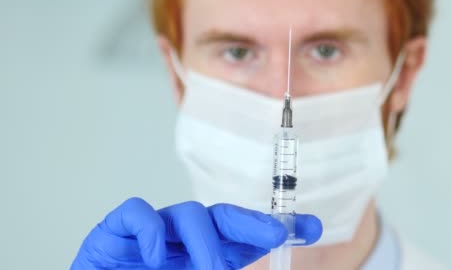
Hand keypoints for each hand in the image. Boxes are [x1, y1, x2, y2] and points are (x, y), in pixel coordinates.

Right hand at [71, 197, 321, 268]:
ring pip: (187, 213)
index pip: (241, 238)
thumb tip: (246, 269)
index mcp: (201, 257)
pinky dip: (149, 229)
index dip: (273, 230)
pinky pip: (137, 212)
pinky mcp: (114, 230)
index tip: (311, 227)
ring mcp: (150, 233)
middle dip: (251, 223)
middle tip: (277, 234)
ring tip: (212, 269)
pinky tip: (157, 256)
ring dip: (205, 241)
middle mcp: (181, 240)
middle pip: (221, 217)